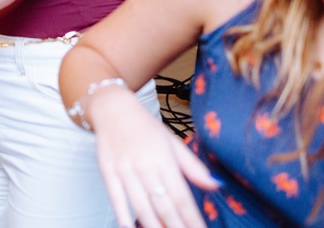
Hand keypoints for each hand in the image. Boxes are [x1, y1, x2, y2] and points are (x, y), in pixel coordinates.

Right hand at [90, 88, 216, 227]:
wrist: (113, 108)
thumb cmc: (146, 128)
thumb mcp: (173, 142)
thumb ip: (194, 166)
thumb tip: (217, 185)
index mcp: (165, 159)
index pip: (182, 197)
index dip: (193, 220)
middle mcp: (145, 166)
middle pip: (164, 206)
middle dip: (176, 227)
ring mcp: (125, 169)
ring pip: (141, 206)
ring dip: (154, 226)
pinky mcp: (107, 171)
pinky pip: (115, 197)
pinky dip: (122, 215)